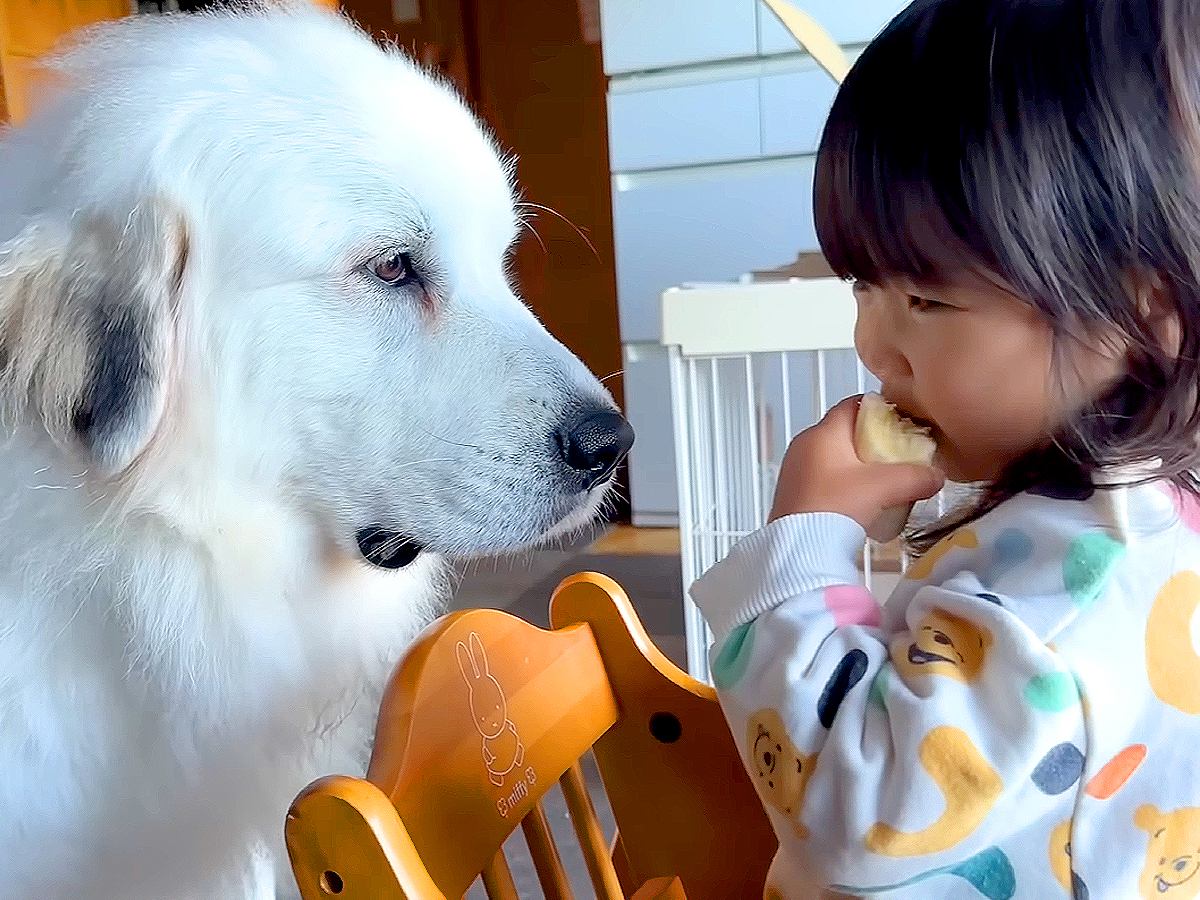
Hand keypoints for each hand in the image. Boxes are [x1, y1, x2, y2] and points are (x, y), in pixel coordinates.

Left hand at [769, 396, 944, 527]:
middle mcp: (804, 445)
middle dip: (875, 442)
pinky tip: (861, 503)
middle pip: (846, 432)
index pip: (855, 404)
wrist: (798, 550)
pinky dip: (845, 484)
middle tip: (901, 457)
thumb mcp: (883, 488)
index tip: (905, 424)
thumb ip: (915, 477)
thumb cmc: (835, 507)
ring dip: (860, 466)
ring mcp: (795, 470)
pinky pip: (825, 478)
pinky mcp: (792, 494)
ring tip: (885, 483)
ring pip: (836, 457)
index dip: (883, 409)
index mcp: (822, 433)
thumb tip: (937, 476)